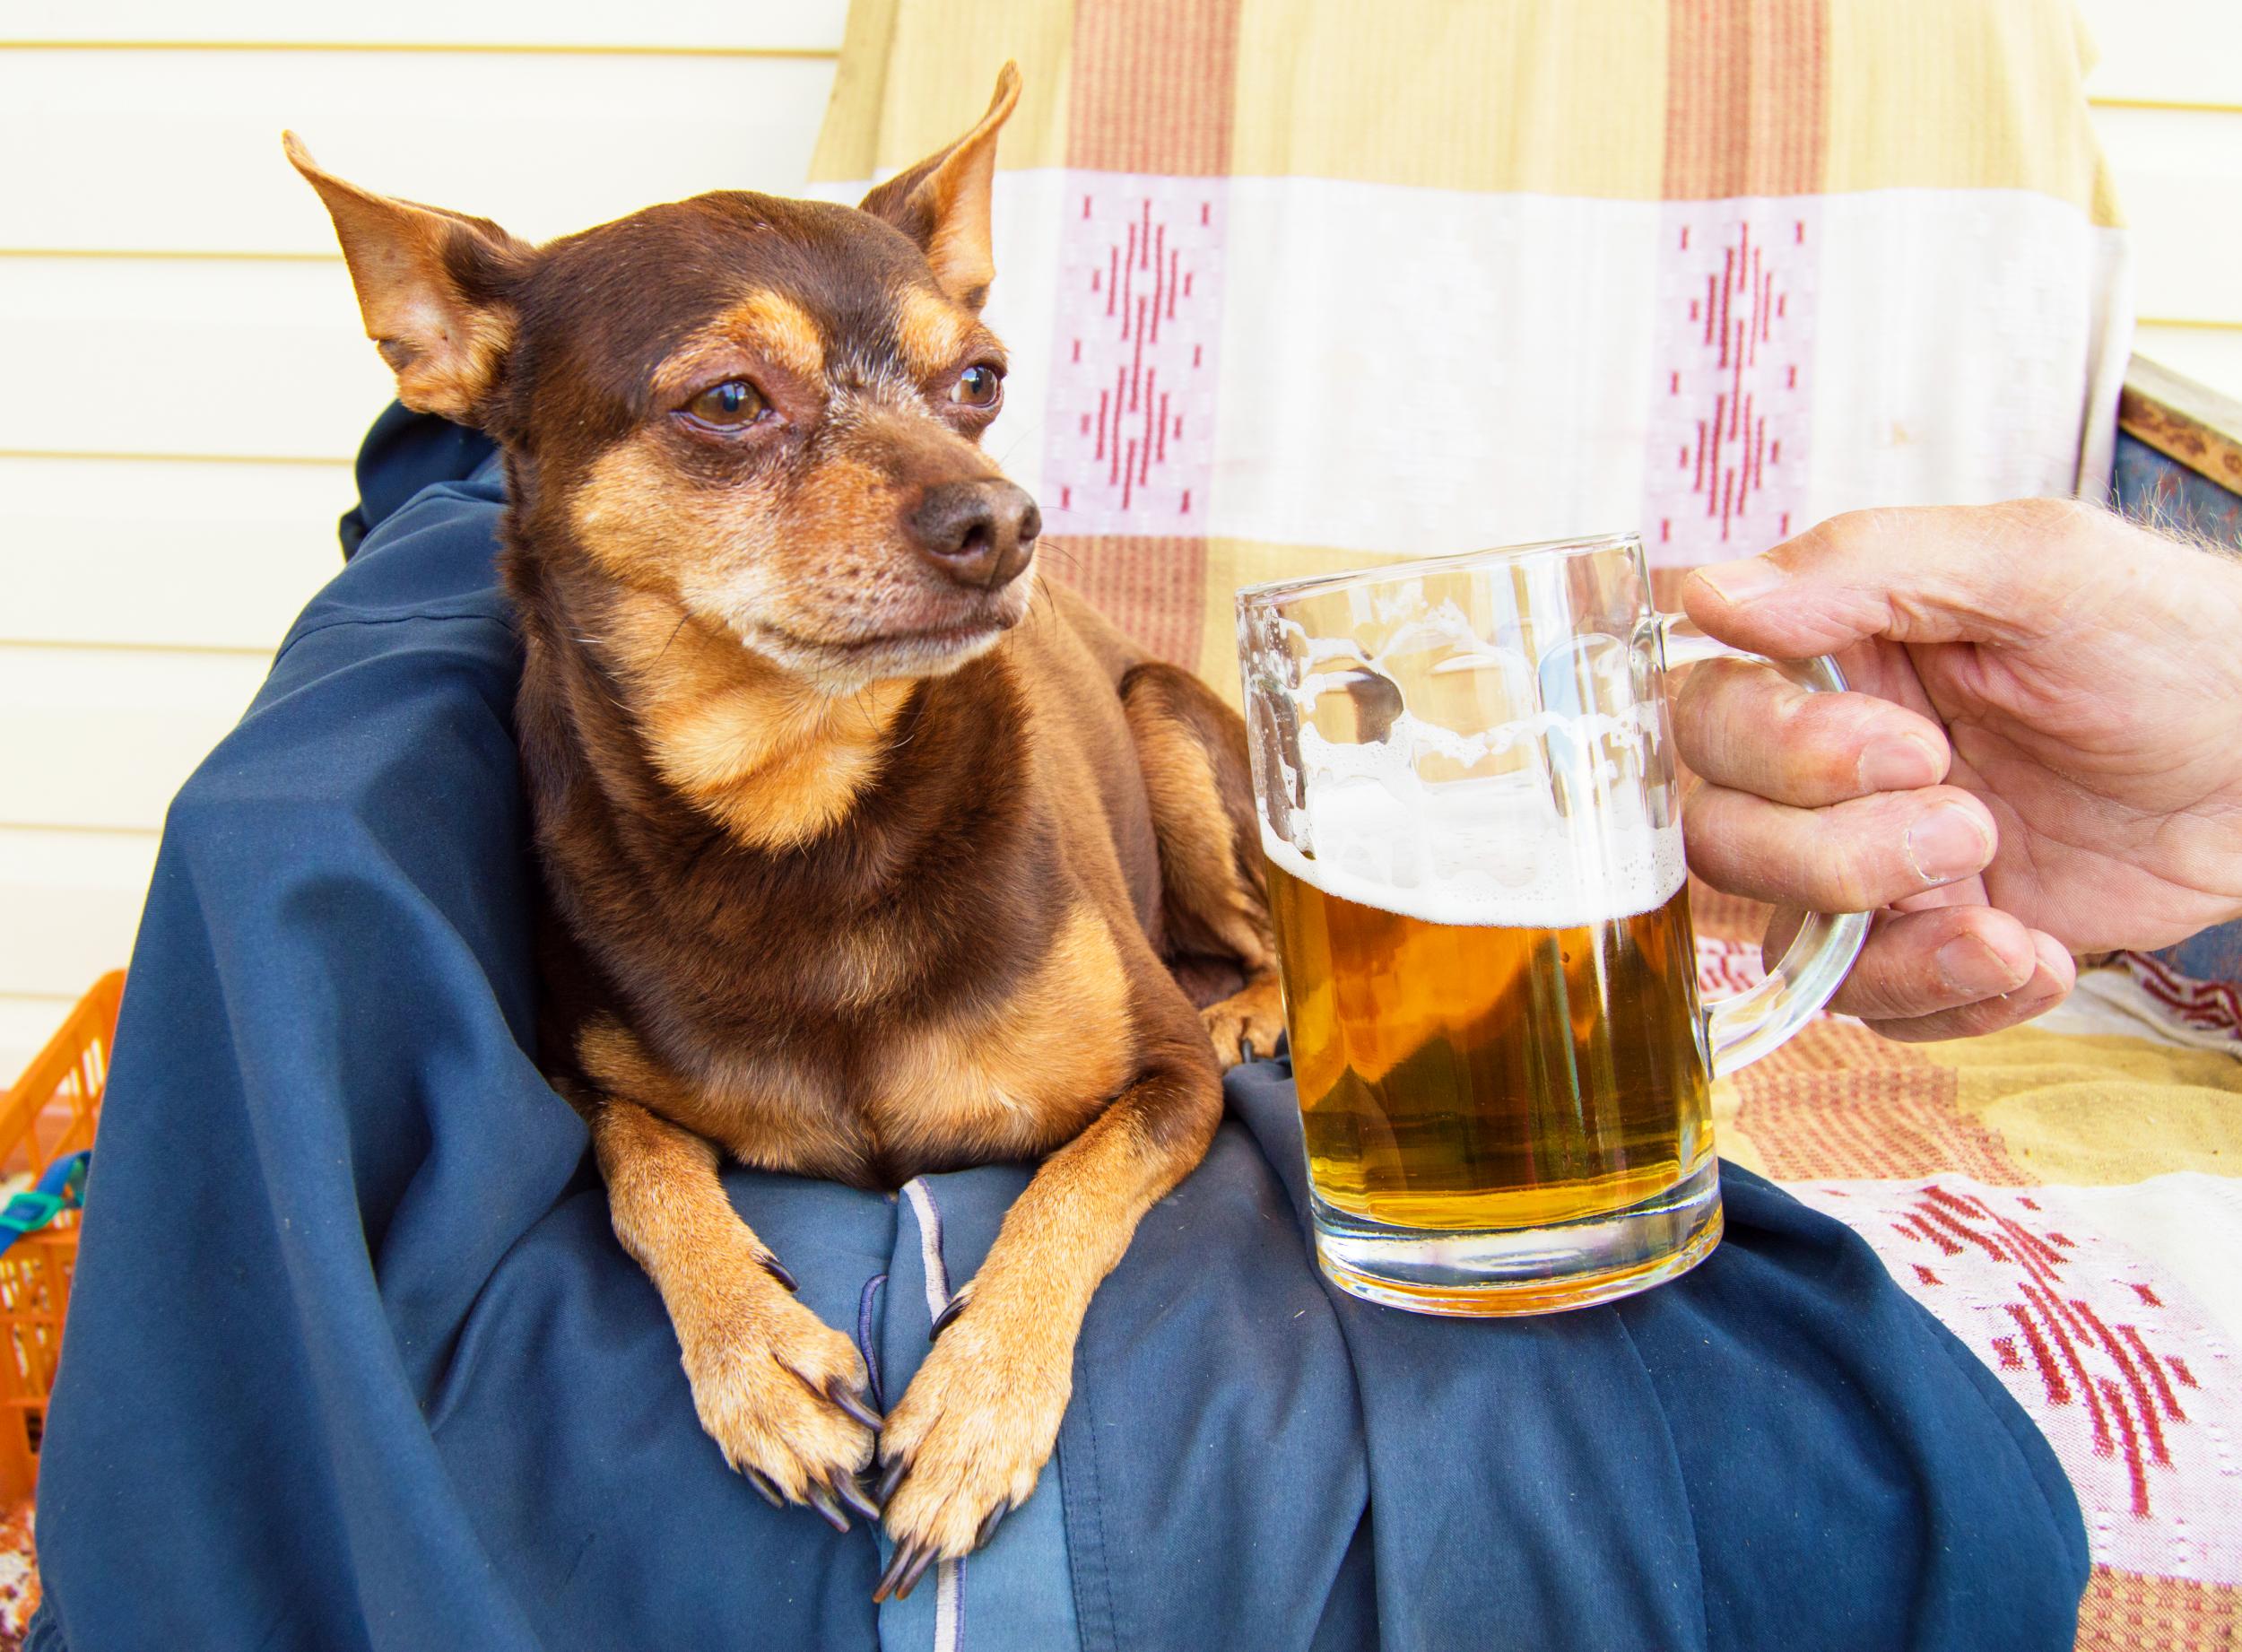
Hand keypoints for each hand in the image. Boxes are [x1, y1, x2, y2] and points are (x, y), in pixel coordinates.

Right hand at [1675, 499, 2241, 1039]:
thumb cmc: (2175, 640)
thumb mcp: (2033, 565)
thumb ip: (1864, 566)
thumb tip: (1704, 594)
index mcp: (1832, 658)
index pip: (1706, 720)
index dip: (1778, 754)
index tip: (1908, 743)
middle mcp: (1827, 766)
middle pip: (1722, 840)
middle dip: (1838, 856)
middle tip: (1971, 822)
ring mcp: (1874, 862)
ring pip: (1782, 939)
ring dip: (1893, 944)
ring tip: (2011, 921)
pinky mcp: (1933, 941)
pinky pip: (1876, 1009)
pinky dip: (1951, 998)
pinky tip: (2040, 955)